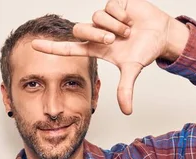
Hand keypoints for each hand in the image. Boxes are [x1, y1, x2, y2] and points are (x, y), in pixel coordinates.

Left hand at [31, 0, 188, 114]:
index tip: (34, 46)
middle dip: (98, 34)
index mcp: (96, 48)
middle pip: (81, 29)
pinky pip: (109, 7)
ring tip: (128, 31)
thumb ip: (125, 89)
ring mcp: (103, 18)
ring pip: (97, 18)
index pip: (68, 48)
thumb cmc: (144, 50)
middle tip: (115, 39)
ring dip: (114, 26)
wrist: (161, 33)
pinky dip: (121, 15)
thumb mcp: (133, 69)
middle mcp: (96, 32)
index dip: (51, 48)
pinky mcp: (113, 4)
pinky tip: (130, 19)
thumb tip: (127, 111)